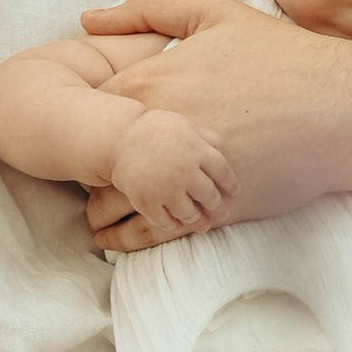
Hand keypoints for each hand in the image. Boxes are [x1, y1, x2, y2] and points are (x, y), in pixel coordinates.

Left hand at [79, 0, 351, 219]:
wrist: (348, 114)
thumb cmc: (286, 58)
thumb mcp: (217, 14)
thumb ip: (147, 10)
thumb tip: (86, 18)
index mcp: (146, 80)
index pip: (80, 109)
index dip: (86, 119)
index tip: (106, 125)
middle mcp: (153, 130)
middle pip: (84, 159)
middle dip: (90, 163)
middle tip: (110, 162)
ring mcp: (176, 175)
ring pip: (103, 203)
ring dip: (104, 202)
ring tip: (122, 196)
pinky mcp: (203, 213)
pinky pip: (141, 234)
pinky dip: (126, 235)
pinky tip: (131, 228)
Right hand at [104, 109, 233, 244]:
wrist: (117, 137)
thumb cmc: (154, 130)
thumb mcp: (183, 125)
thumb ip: (204, 137)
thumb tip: (224, 149)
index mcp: (196, 149)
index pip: (222, 172)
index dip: (230, 184)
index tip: (234, 192)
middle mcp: (184, 170)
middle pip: (209, 195)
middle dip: (217, 207)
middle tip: (222, 214)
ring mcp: (165, 187)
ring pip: (189, 213)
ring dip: (197, 220)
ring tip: (201, 223)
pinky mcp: (146, 201)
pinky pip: (165, 221)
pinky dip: (173, 225)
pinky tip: (177, 225)